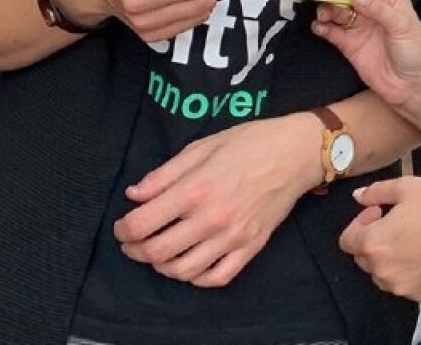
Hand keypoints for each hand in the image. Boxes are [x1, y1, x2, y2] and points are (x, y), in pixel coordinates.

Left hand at [115, 113, 316, 286]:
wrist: (297, 152)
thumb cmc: (250, 143)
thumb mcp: (202, 146)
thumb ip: (164, 174)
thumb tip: (135, 196)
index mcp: (195, 189)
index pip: (142, 224)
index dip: (122, 229)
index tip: (122, 225)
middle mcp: (211, 217)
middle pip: (157, 252)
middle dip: (135, 250)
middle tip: (134, 242)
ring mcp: (233, 236)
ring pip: (183, 270)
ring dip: (162, 267)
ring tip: (160, 253)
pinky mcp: (251, 246)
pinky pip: (217, 277)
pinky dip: (196, 278)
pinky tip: (191, 264)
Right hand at [311, 0, 420, 109]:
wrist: (413, 87)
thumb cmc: (416, 52)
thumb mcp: (401, 26)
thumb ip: (379, 9)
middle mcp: (371, 8)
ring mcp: (359, 25)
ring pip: (336, 9)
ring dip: (326, 8)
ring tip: (323, 14)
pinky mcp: (348, 44)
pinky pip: (331, 31)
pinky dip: (322, 27)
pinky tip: (319, 27)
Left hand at [340, 177, 420, 299]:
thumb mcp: (409, 186)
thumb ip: (376, 191)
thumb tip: (358, 197)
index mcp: (374, 244)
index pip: (347, 240)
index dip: (359, 222)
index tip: (378, 211)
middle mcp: (382, 271)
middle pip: (363, 257)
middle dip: (373, 239)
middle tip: (396, 221)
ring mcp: (402, 286)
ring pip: (382, 272)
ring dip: (389, 256)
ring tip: (412, 237)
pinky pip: (403, 282)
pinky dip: (407, 269)